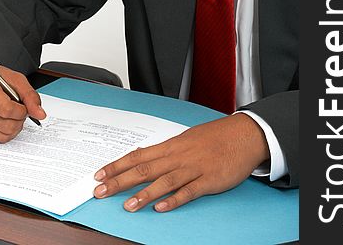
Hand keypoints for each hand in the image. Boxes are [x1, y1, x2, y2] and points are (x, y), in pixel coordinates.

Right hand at [0, 55, 45, 141]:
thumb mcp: (13, 78)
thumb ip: (29, 95)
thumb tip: (40, 114)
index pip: (7, 110)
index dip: (22, 111)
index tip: (23, 107)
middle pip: (6, 126)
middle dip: (19, 121)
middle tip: (18, 111)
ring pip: (1, 136)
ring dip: (12, 128)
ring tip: (10, 115)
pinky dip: (0, 131)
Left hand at [93, 113, 268, 211]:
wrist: (243, 134)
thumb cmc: (215, 136)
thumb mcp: (187, 139)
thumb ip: (167, 151)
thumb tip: (146, 156)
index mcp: (171, 145)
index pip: (138, 155)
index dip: (117, 165)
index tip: (100, 173)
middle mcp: (178, 156)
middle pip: (144, 168)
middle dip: (119, 180)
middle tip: (100, 191)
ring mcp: (193, 168)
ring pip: (164, 181)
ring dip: (144, 194)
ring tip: (127, 205)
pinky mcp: (209, 180)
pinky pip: (189, 191)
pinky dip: (174, 200)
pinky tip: (161, 208)